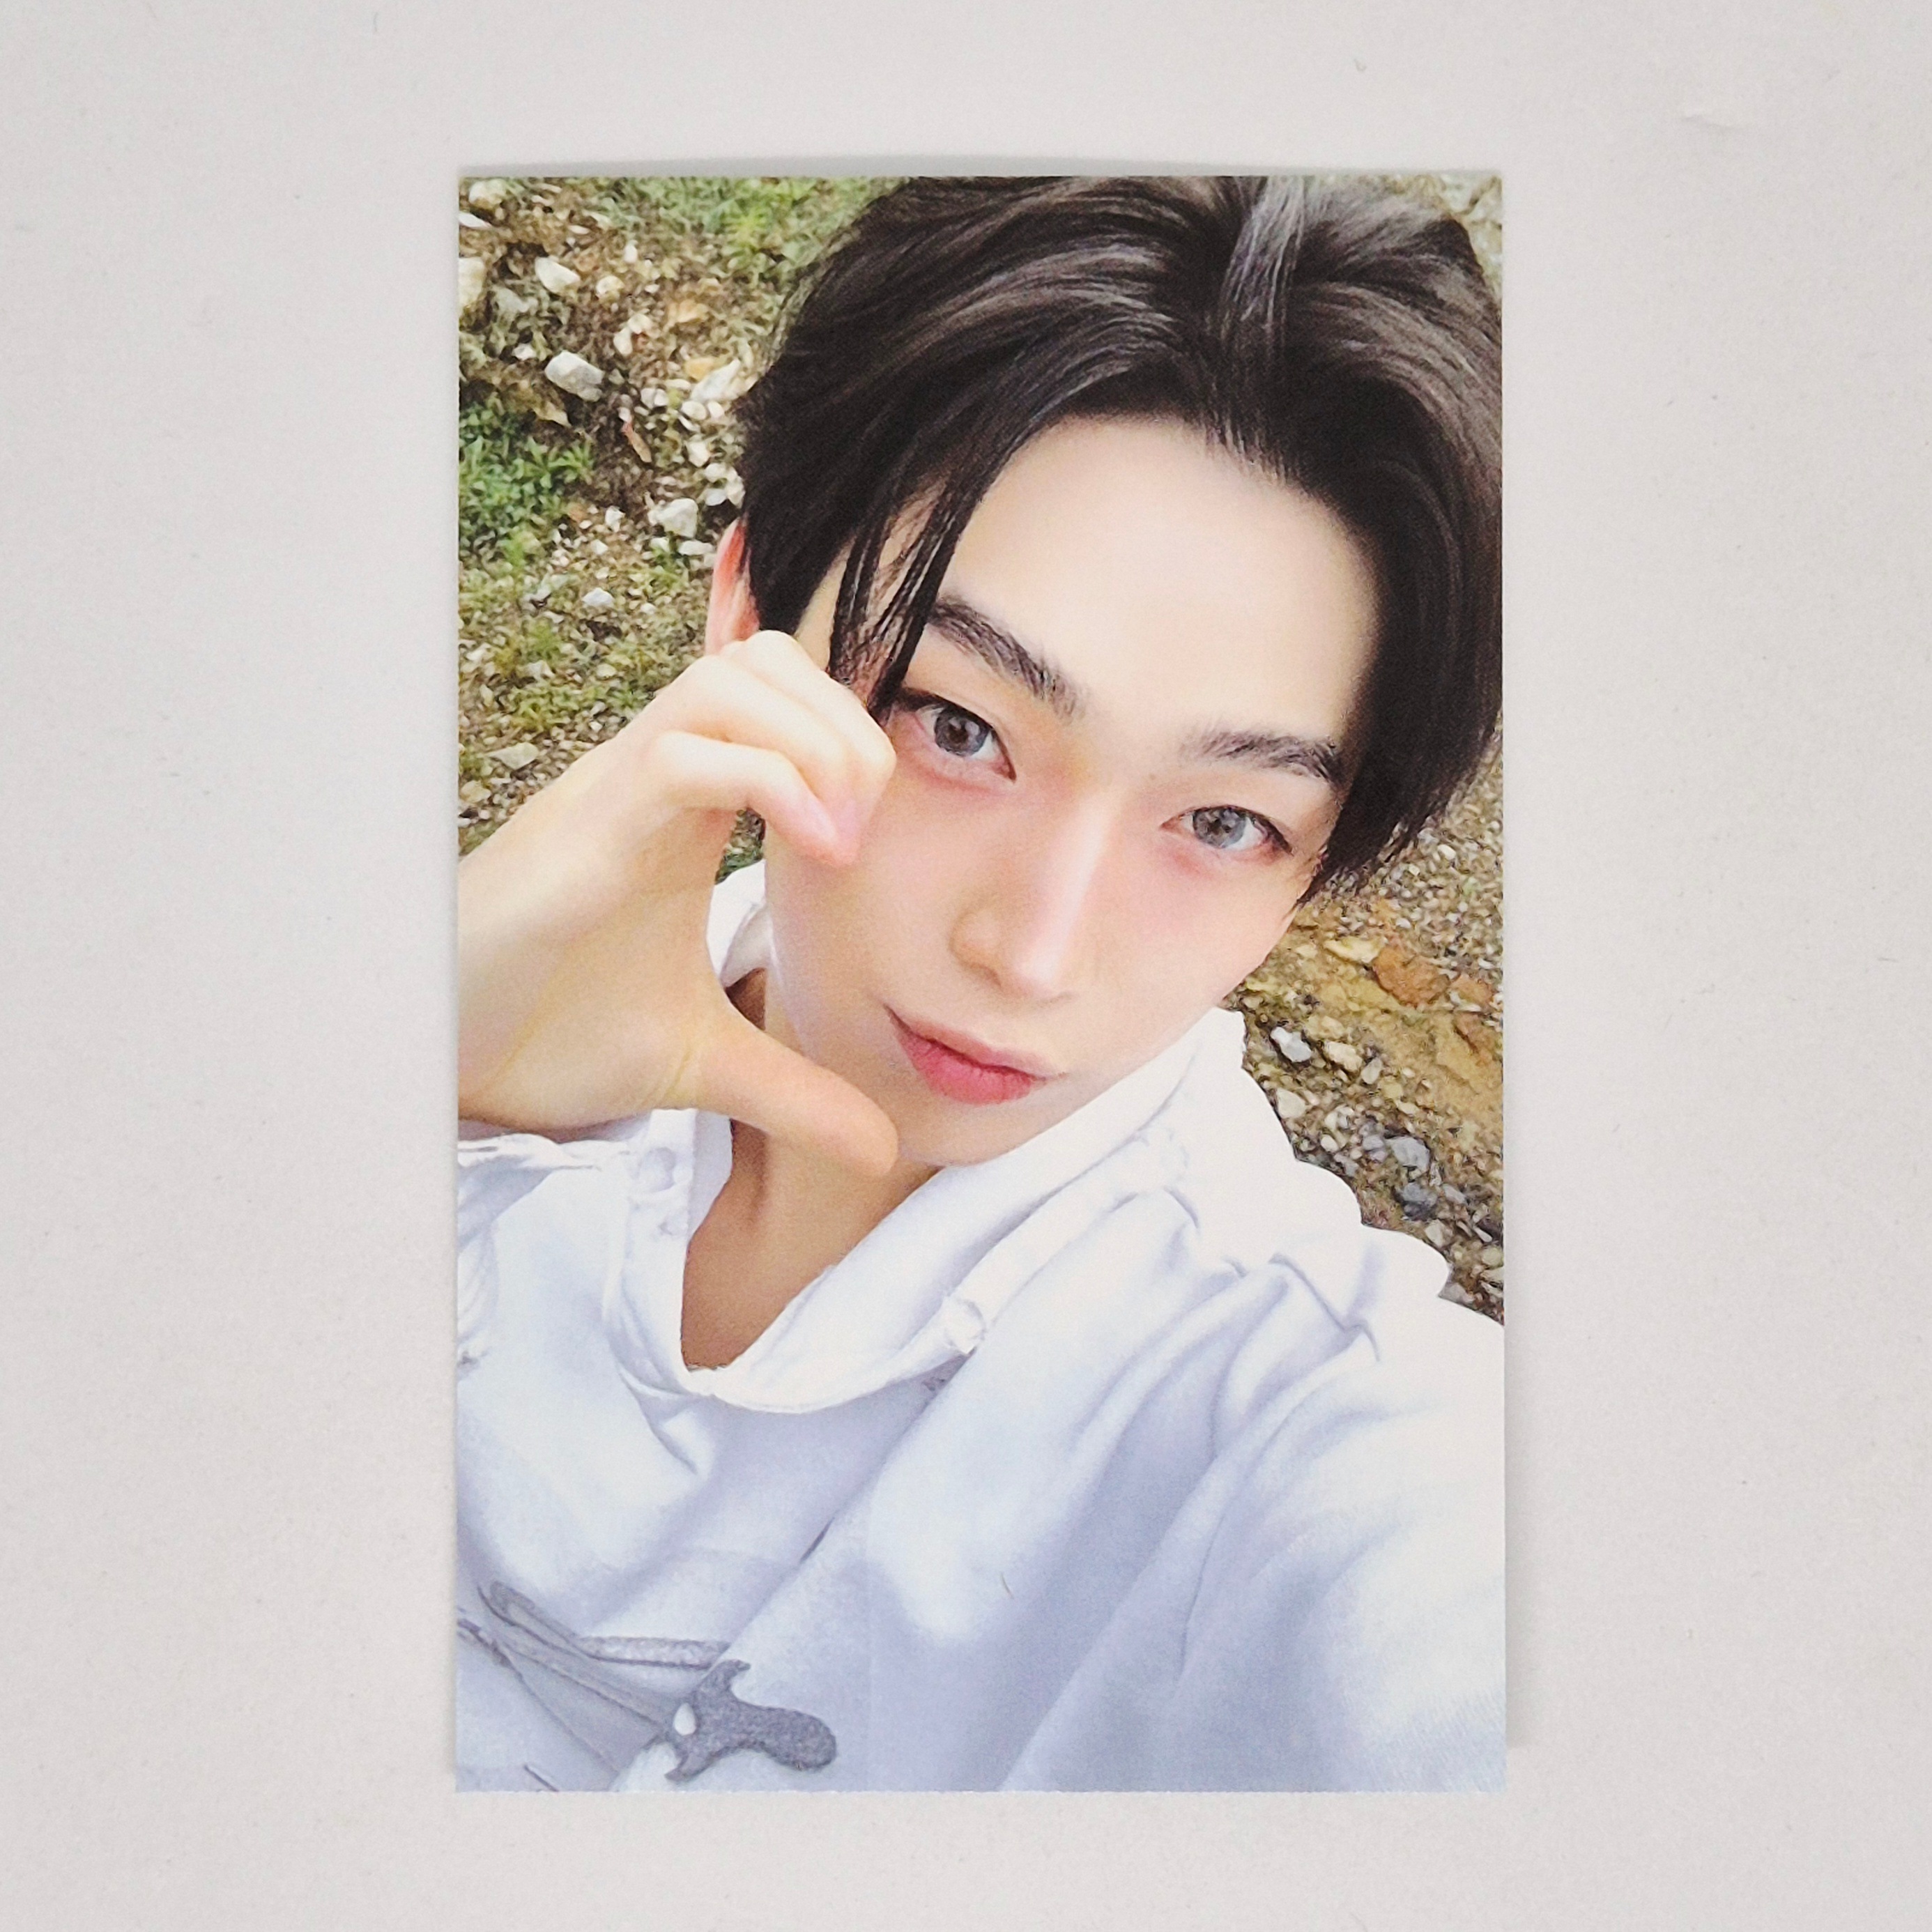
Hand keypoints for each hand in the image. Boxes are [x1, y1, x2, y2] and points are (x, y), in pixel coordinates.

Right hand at [456, 630, 899, 1173]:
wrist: (448, 1066)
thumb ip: (796, 1093)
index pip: (778, 695)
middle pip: (762, 660)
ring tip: (841, 839)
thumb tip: (883, 1147)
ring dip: (812, 742)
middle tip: (869, 827)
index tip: (875, 839)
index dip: (849, 736)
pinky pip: (683, 754)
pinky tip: (815, 855)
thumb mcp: (704, 1065)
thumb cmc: (550, 1034)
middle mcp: (652, 780)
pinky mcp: (584, 834)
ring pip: (724, 681)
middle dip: (844, 724)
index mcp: (684, 808)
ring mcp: (615, 795)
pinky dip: (770, 782)